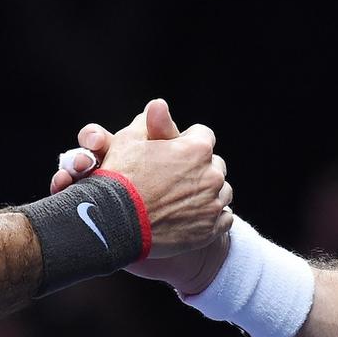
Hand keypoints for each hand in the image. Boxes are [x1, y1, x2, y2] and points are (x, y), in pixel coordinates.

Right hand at [51, 99, 232, 290]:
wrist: (115, 223)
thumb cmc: (120, 178)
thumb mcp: (128, 139)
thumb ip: (148, 120)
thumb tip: (158, 106)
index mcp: (197, 149)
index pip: (203, 136)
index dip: (186, 142)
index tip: (172, 153)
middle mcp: (212, 175)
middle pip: (214, 165)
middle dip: (198, 168)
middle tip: (174, 178)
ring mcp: (213, 204)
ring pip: (221, 192)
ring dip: (207, 193)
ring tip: (181, 200)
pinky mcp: (211, 230)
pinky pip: (223, 218)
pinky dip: (210, 217)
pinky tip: (190, 217)